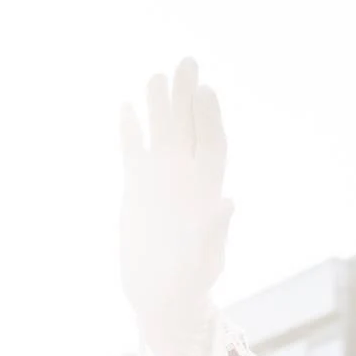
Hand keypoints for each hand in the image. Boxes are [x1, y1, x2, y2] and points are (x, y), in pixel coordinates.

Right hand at [120, 57, 231, 335]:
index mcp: (205, 188)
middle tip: (187, 59)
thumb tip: (229, 202)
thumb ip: (215, 230)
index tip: (205, 90)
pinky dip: (130, 130)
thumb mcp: (205, 258)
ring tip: (155, 75)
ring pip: (159, 133)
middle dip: (186, 96)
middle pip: (187, 128)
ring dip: (158, 105)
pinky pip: (134, 151)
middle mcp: (184, 178)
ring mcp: (160, 180)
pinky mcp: (137, 188)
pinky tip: (126, 107)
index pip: (210, 143)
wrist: (160, 295)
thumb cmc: (190, 281)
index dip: (208, 117)